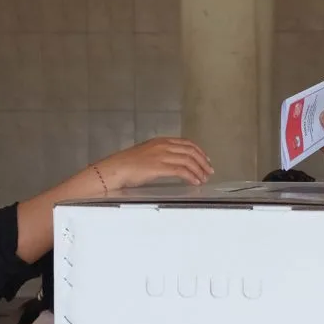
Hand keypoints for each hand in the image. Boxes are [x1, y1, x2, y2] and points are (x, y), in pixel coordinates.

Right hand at [95, 138, 212, 189]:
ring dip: (199, 170)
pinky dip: (191, 176)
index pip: (186, 143)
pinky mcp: (159, 167)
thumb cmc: (127, 164)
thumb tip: (173, 163)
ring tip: (204, 178)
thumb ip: (161, 155)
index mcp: (161, 141)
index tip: (206, 159)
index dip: (199, 151)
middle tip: (209, 171)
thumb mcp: (147, 154)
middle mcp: (163, 146)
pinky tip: (195, 182)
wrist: (115, 169)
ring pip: (188, 160)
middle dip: (203, 161)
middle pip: (191, 151)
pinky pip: (181, 171)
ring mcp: (161, 156)